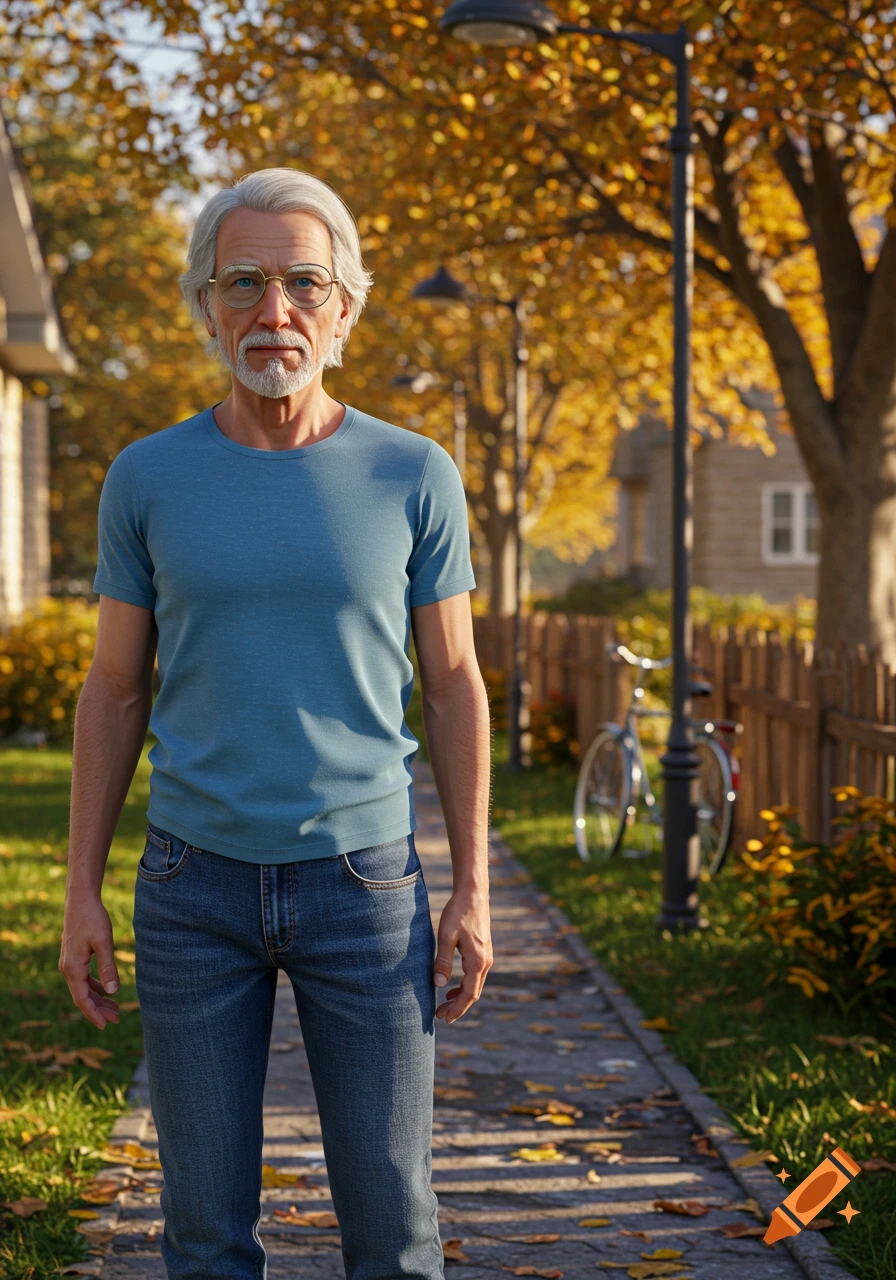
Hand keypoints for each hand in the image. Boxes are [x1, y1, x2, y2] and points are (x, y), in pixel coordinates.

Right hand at [58, 892, 120, 1029]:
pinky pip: (83, 978)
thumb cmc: (93, 918)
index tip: (105, 1025)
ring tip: (114, 1009)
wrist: (81, 899)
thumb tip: (113, 992)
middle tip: (117, 1019)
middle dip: (98, 1010)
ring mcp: (69, 963)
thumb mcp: (104, 942)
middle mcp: (67, 968)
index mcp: (73, 968)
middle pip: (82, 996)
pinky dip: (95, 987)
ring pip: (83, 988)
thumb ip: (108, 967)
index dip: (94, 1014)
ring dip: (97, 999)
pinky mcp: (74, 957)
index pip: (82, 999)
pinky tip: (106, 991)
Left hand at [434, 887, 491, 1023]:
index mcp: (478, 961)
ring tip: (444, 1004)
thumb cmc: (458, 912)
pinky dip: (464, 985)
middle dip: (458, 1007)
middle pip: (473, 993)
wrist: (473, 894)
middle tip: (440, 1015)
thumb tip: (439, 985)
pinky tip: (451, 987)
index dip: (457, 1009)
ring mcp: (486, 956)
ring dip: (460, 997)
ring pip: (475, 985)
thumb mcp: (446, 936)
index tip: (445, 1019)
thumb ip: (443, 961)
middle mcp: (485, 962)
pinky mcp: (482, 951)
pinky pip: (475, 975)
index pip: (469, 994)